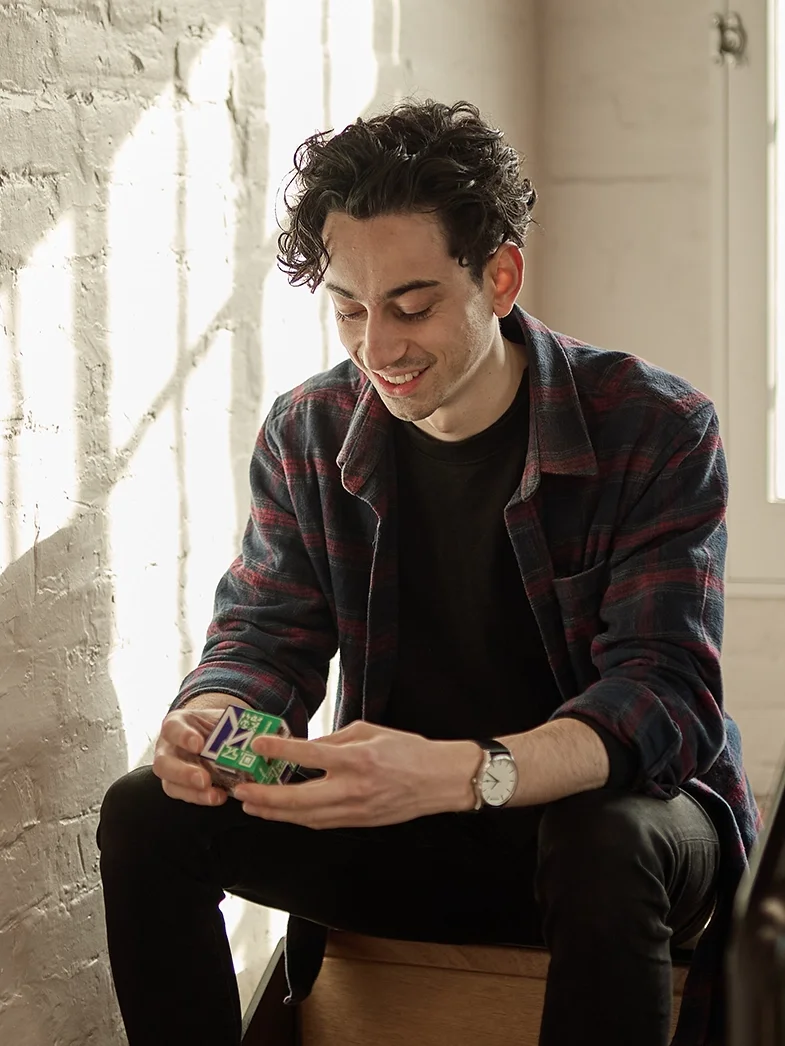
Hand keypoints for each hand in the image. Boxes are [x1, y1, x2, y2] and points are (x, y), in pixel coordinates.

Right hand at [152, 707, 231, 806]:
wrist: (209, 734)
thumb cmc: (213, 725)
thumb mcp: (220, 718)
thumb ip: (232, 724)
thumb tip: (259, 733)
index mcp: (176, 725)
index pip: (172, 728)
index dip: (183, 736)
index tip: (199, 744)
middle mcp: (167, 748)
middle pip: (163, 763)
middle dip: (184, 773)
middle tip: (204, 779)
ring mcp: (170, 769)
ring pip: (170, 784)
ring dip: (192, 792)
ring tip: (213, 795)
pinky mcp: (177, 785)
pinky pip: (183, 795)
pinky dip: (200, 798)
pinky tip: (218, 797)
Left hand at [232, 720, 479, 828]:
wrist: (439, 780)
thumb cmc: (407, 749)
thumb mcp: (369, 731)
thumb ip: (334, 739)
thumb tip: (306, 747)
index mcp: (356, 759)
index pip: (309, 754)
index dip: (280, 750)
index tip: (257, 745)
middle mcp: (352, 788)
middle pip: (298, 798)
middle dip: (265, 796)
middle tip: (240, 791)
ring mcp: (355, 810)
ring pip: (305, 816)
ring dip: (275, 812)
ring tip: (252, 804)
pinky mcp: (358, 822)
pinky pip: (321, 823)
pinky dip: (298, 818)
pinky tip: (282, 813)